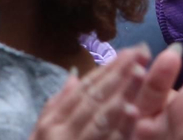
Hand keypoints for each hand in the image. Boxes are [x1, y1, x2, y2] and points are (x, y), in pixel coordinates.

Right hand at [31, 49, 151, 139]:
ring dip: (121, 93)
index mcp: (51, 123)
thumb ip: (57, 107)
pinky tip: (134, 112)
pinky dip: (120, 128)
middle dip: (118, 74)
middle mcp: (59, 134)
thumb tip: (72, 75)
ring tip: (140, 73)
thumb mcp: (41, 136)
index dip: (107, 69)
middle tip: (142, 52)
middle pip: (93, 99)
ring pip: (100, 118)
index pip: (83, 90)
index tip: (130, 50)